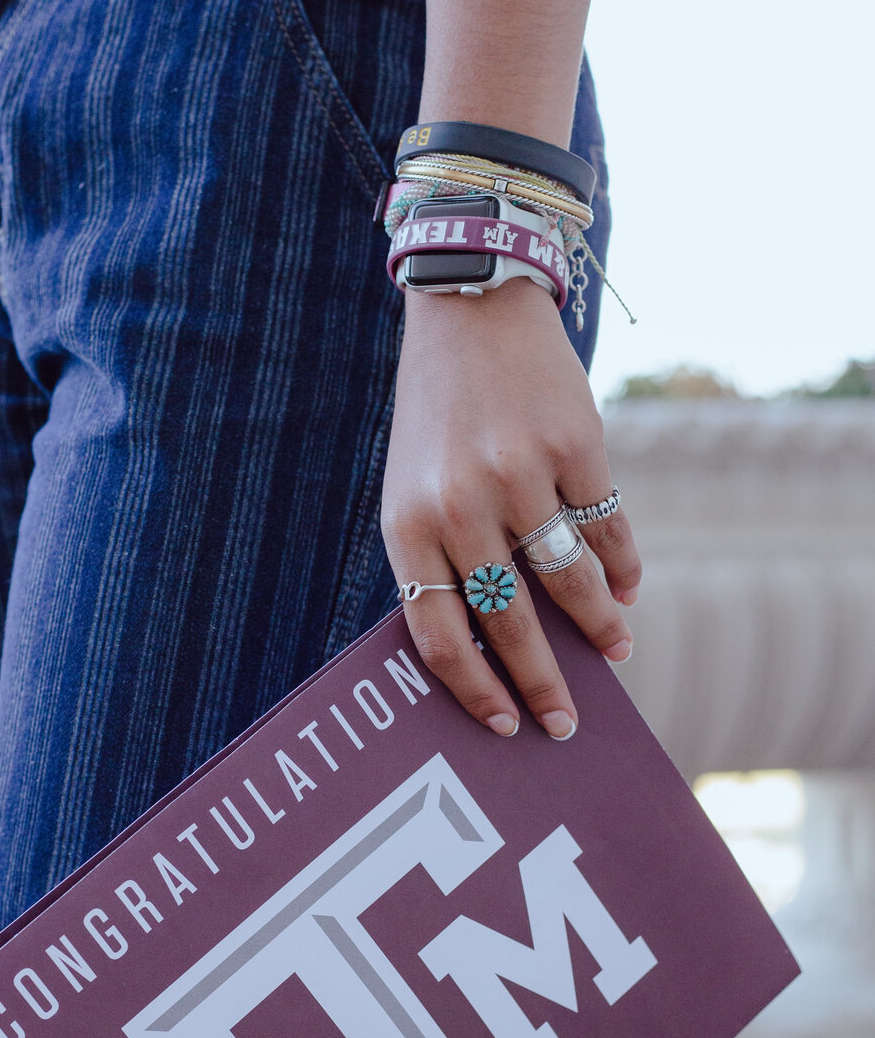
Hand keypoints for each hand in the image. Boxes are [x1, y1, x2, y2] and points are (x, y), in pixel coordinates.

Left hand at [381, 279, 640, 737]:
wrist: (469, 310)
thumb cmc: (438, 417)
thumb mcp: (415, 487)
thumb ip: (445, 558)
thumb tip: (502, 646)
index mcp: (409, 525)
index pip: (440, 635)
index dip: (476, 691)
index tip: (505, 727)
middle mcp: (461, 505)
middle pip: (510, 622)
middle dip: (544, 684)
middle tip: (567, 724)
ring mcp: (520, 475)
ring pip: (570, 581)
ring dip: (599, 626)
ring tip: (615, 650)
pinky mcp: (575, 446)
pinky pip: (607, 528)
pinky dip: (622, 566)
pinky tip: (628, 589)